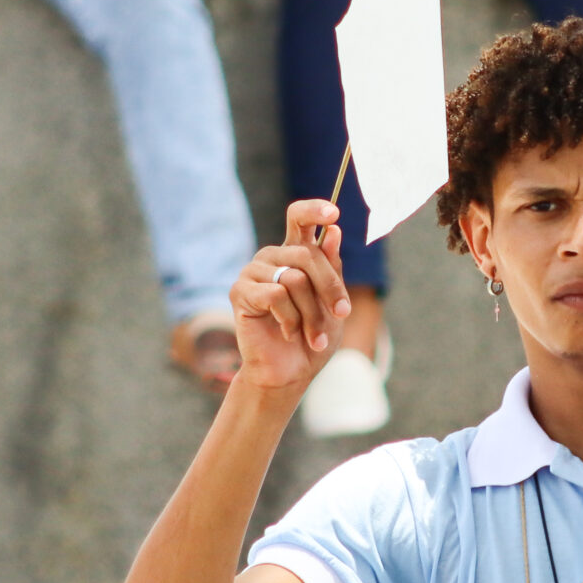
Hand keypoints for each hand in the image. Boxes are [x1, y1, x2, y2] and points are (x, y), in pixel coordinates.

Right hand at [229, 201, 352, 394]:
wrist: (288, 372)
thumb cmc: (312, 336)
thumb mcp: (332, 302)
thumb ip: (332, 269)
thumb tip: (334, 231)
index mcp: (295, 253)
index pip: (299, 218)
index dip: (315, 210)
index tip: (334, 213)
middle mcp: (273, 257)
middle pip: (307, 254)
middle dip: (330, 288)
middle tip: (342, 314)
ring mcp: (254, 272)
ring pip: (295, 279)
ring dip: (312, 313)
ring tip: (313, 336)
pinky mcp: (240, 291)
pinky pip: (276, 295)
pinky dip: (290, 319)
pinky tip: (288, 333)